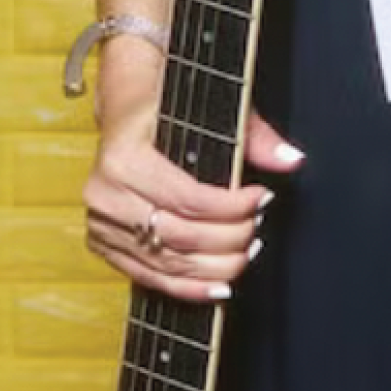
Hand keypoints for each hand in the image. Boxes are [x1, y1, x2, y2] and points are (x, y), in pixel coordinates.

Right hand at [83, 44, 304, 299]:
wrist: (125, 103)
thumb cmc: (167, 103)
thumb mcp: (212, 105)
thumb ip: (254, 135)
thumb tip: (289, 160)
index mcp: (124, 155)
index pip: (190, 199)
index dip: (234, 207)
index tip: (262, 199)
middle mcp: (106, 193)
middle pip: (181, 236)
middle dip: (229, 239)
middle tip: (256, 228)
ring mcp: (101, 222)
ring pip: (167, 263)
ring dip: (215, 266)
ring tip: (245, 253)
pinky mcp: (103, 242)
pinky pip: (149, 277)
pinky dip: (188, 287)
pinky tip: (219, 285)